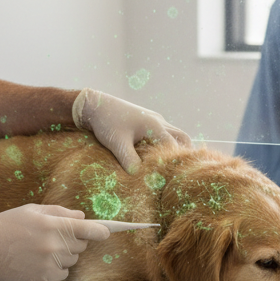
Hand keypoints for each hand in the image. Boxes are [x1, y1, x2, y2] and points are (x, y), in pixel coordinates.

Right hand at [0, 205, 110, 280]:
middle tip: (55, 236)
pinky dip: (57, 268)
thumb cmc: (8, 224)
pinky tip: (39, 260)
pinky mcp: (43, 278)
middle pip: (82, 246)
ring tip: (43, 248)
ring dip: (65, 255)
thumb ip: (61, 212)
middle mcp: (54, 245)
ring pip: (72, 261)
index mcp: (54, 225)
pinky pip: (62, 274)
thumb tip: (83, 218)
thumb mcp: (34, 210)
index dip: (101, 231)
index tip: (108, 232)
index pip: (89, 229)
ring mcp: (49, 263)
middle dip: (74, 240)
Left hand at [72, 88, 190, 171]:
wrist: (95, 104)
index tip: (172, 176)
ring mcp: (154, 119)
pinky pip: (163, 131)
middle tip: (180, 170)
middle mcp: (159, 121)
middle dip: (184, 153)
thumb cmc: (107, 122)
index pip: (174, 147)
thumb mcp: (118, 143)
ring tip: (168, 164)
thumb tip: (141, 176)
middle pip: (182, 138)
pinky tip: (154, 154)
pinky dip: (165, 143)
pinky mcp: (147, 120)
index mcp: (155, 126)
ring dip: (174, 147)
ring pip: (174, 133)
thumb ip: (130, 160)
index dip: (175, 162)